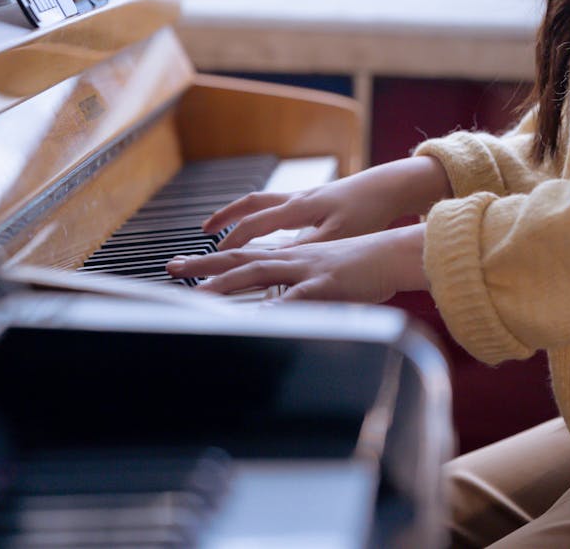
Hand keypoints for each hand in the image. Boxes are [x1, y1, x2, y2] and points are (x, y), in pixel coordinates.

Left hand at [167, 223, 427, 302]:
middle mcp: (294, 257)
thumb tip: (283, 306)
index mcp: (293, 255)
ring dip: (226, 284)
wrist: (398, 251)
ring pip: (259, 272)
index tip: (186, 265)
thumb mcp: (328, 276)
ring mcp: (308, 268)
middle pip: (240, 258)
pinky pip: (296, 296)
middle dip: (204, 265)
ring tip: (198, 297)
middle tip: (172, 268)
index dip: (214, 259)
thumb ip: (303, 288)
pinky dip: (275, 307)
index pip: (245, 254)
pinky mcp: (327, 283)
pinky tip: (256, 318)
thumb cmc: (367, 267)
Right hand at [199, 155, 448, 251]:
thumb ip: (306, 249)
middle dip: (225, 218)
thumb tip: (276, 263)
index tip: (214, 256)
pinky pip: (277, 206)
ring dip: (241, 214)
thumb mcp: (337, 236)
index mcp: (298, 207)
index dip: (232, 240)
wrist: (389, 187)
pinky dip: (262, 216)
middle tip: (203, 233)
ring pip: (263, 202)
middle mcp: (297, 198)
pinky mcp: (316, 201)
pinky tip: (265, 230)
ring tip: (225, 227)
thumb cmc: (367, 211)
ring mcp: (305, 197)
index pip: (254, 223)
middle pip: (250, 204)